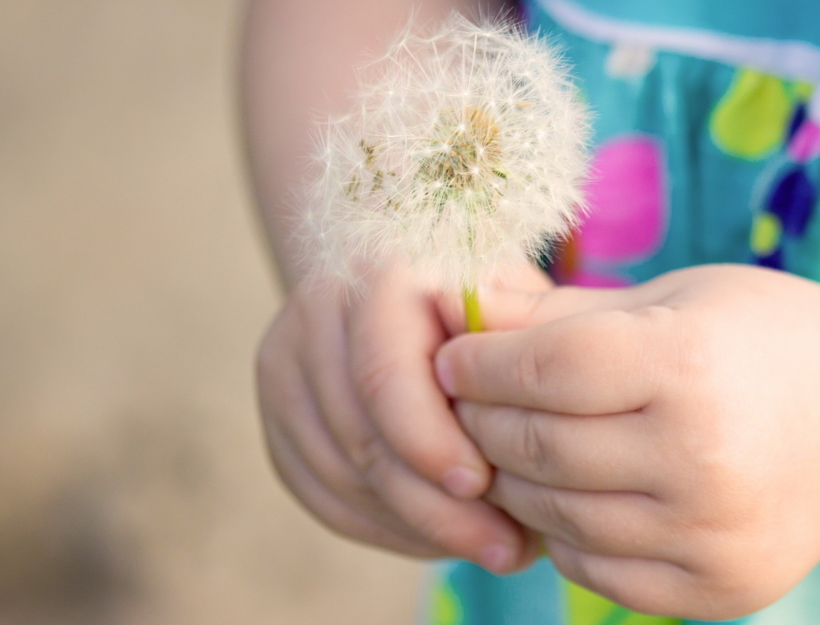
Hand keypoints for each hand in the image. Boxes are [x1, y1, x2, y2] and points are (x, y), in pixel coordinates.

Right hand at [255, 263, 547, 571]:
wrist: (411, 276)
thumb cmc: (487, 296)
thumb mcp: (518, 303)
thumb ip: (522, 352)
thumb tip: (540, 433)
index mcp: (381, 272)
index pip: (384, 374)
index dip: (429, 441)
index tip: (483, 487)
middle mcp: (319, 310)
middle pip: (361, 436)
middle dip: (434, 507)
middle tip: (505, 548)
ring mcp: (286, 362)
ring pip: (340, 475)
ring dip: (416, 527)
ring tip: (489, 546)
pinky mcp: (279, 416)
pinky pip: (323, 495)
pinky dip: (385, 529)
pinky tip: (439, 538)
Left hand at [433, 265, 819, 618]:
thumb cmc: (758, 336)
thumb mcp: (669, 299)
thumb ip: (559, 313)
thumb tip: (457, 306)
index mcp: (689, 364)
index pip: (544, 369)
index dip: (480, 364)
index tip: (452, 359)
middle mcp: (703, 456)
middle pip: (541, 447)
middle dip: (482, 423)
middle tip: (462, 404)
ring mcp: (712, 534)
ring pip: (557, 515)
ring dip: (512, 483)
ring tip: (505, 449)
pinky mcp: (719, 590)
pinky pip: (598, 571)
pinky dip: (564, 535)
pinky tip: (566, 497)